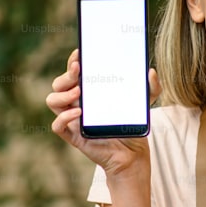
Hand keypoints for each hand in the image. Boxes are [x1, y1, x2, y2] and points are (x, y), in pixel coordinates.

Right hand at [47, 48, 160, 175]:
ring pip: (53, 100)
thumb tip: (152, 72)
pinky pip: (57, 125)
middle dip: (66, 74)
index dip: (72, 61)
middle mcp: (77, 102)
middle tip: (79, 70)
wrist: (132, 153)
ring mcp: (73, 119)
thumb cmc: (131, 126)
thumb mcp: (144, 104)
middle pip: (59, 83)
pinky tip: (78, 113)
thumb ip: (151, 88)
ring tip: (79, 92)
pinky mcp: (74, 136)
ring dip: (62, 94)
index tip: (80, 53)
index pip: (73, 72)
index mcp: (89, 91)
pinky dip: (64, 118)